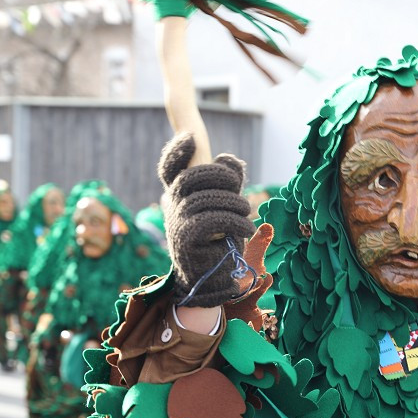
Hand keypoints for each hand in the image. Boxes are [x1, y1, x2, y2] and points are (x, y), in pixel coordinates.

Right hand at [159, 133, 253, 307]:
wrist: (212, 280)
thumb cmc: (220, 242)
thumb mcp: (227, 208)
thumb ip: (229, 183)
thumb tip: (228, 158)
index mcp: (181, 196)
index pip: (170, 169)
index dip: (176, 152)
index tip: (191, 137)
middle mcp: (174, 206)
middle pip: (190, 177)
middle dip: (219, 175)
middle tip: (237, 186)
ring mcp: (176, 222)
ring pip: (203, 198)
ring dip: (233, 202)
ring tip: (247, 212)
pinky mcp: (185, 239)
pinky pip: (209, 219)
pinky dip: (233, 220)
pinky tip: (246, 228)